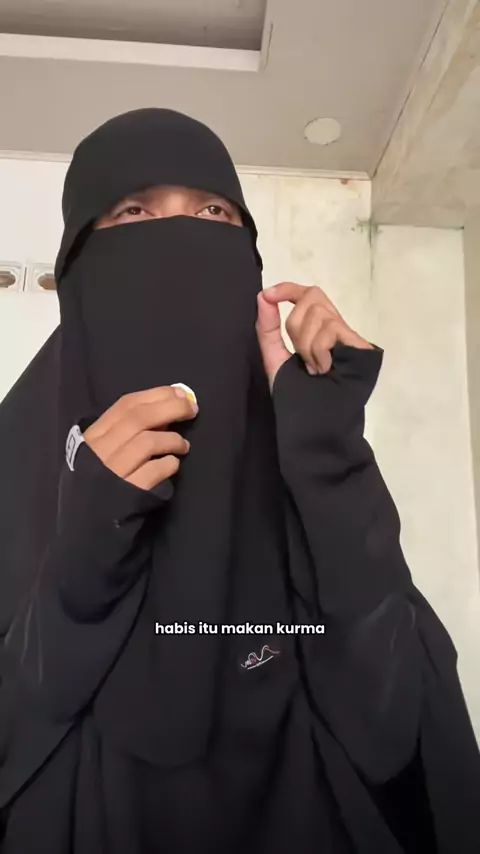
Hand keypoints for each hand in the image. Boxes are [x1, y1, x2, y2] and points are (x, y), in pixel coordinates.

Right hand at [84, 386, 197, 490]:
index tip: (178, 393)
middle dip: (171, 408)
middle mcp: (99, 452)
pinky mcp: (127, 494)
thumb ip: (123, 435)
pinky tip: (174, 465)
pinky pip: (154, 471)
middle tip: (192, 409)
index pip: (126, 405)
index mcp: (91, 438)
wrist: (85, 534)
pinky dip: (169, 464)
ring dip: (172, 439)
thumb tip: (165, 413)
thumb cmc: (97, 491)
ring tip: (184, 445)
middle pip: (139, 418)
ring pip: (147, 442)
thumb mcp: (100, 457)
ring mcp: (112, 473)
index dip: (156, 395)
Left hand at [256, 282, 372, 387]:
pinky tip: (324, 369)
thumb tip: (263, 296)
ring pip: (318, 313)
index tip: (268, 295)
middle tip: (300, 356)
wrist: (317, 422)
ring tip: (314, 369)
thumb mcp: (275, 359)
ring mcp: (349, 336)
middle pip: (312, 296)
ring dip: (305, 345)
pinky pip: (330, 329)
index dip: (288, 288)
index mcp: (317, 330)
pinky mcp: (360, 345)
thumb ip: (268, 329)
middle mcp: (335, 327)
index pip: (307, 294)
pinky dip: (318, 350)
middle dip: (295, 324)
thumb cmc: (297, 396)